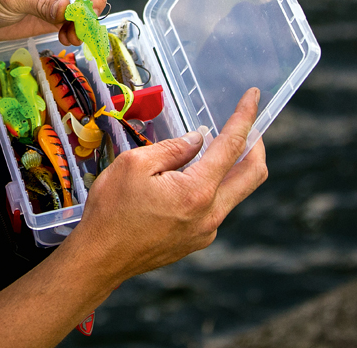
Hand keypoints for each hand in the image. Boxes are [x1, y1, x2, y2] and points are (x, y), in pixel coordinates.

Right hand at [59, 88, 268, 283]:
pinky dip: (213, 186)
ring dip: (233, 167)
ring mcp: (206, 231)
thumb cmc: (111, 210)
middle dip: (256, 144)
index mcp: (196, 191)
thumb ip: (172, 148)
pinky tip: (188, 179)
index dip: (245, 117)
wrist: (100, 259)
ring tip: (211, 149)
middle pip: (254, 174)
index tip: (253, 97)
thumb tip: (197, 139)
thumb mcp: (133, 164)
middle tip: (248, 125)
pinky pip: (216, 207)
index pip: (232, 146)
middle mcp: (210, 214)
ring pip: (236, 192)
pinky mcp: (197, 241)